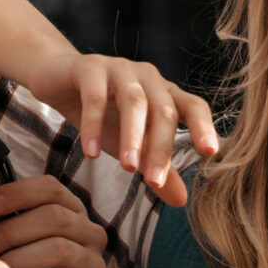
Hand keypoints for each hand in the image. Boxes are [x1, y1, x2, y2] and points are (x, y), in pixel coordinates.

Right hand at [32, 55, 219, 205]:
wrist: (57, 78)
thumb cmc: (102, 112)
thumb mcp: (130, 144)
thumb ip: (155, 167)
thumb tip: (181, 200)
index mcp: (164, 93)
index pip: (193, 106)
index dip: (204, 126)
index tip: (210, 153)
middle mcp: (148, 77)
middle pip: (164, 110)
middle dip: (161, 148)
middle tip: (154, 181)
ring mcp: (120, 69)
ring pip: (133, 102)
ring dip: (132, 137)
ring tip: (128, 168)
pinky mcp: (89, 67)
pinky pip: (94, 97)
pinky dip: (94, 125)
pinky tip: (90, 152)